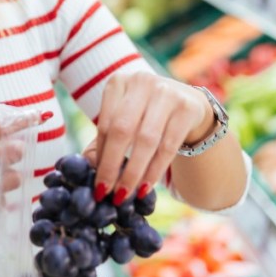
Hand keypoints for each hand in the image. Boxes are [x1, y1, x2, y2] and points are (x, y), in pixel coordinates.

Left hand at [85, 72, 213, 204]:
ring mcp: (167, 92)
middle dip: (112, 166)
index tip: (97, 184)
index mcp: (118, 83)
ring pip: (146, 140)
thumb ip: (103, 141)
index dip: (101, 156)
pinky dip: (155, 170)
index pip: (105, 124)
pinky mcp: (187, 107)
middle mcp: (142, 82)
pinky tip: (145, 187)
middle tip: (108, 193)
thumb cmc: (145, 115)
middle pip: (122, 130)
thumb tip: (88, 167)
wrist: (187, 102)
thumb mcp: (122, 120)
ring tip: (126, 194)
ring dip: (134, 172)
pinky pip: (168, 146)